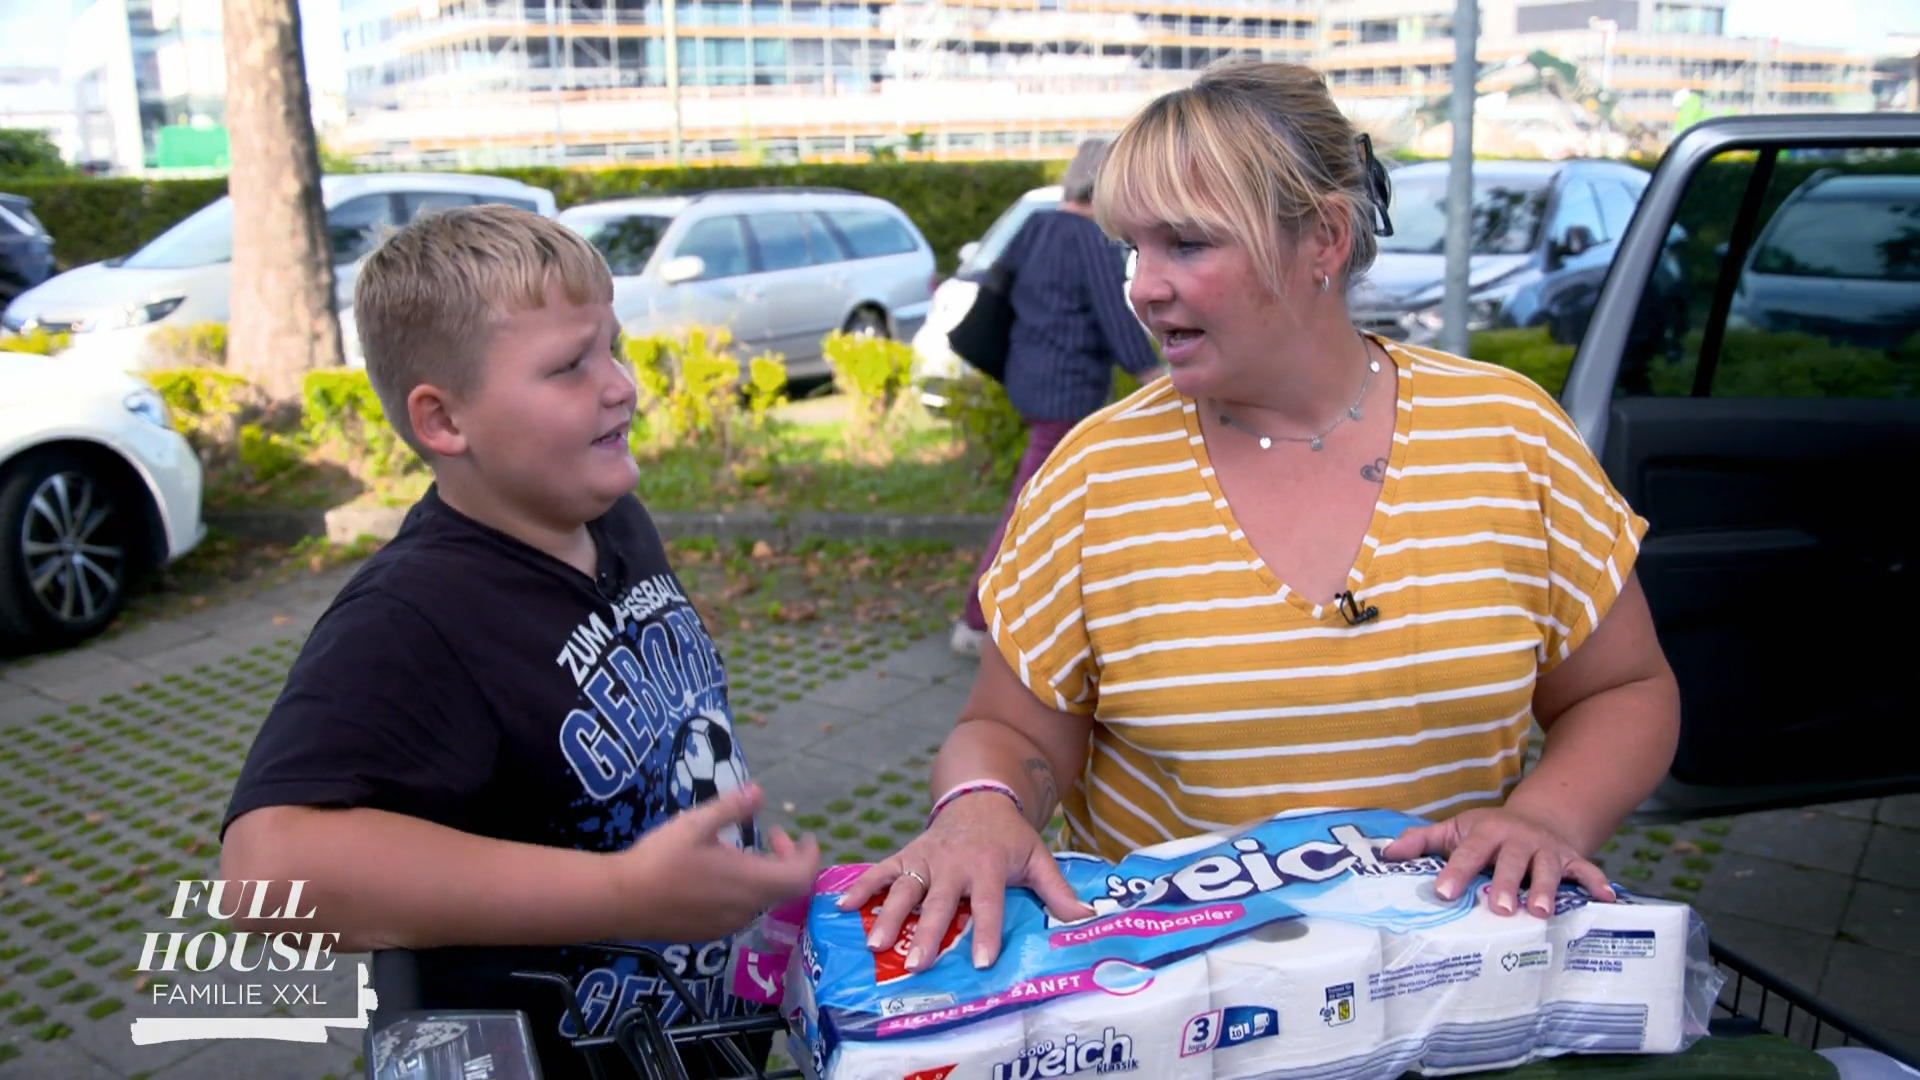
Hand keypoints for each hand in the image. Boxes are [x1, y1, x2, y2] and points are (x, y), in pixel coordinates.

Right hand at [613, 783, 819, 941]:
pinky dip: (745, 890)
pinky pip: (740, 911)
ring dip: (764, 875)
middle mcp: (746, 909)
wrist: (619, 901)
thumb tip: (760, 791)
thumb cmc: (660, 859)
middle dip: (786, 860)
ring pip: (762, 900)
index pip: (802, 877)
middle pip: (785, 889)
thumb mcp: (696, 823)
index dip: (810, 856)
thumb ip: (732, 807)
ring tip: (742, 851)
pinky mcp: (707, 934)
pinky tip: (718, 875)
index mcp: (751, 882)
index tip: (803, 836)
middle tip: (773, 836)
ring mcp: (727, 925)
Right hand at [835, 793, 1093, 971]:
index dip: (985, 933)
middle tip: (916, 964)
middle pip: (940, 903)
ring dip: (888, 916)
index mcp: (989, 868)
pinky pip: (880, 871)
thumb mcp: (1038, 858)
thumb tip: (1088, 921)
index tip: (979, 962)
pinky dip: (861, 887)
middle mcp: (955, 864)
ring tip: (874, 944)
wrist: (980, 795)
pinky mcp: (907, 854)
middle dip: (928, 934)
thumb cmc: (1010, 838)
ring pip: (905, 890)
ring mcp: (927, 859)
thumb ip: (1058, 892)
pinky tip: (840, 907)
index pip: (989, 905)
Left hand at [1382, 807, 1613, 916]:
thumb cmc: (1488, 833)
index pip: (1467, 852)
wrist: (1538, 818)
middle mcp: (1518, 839)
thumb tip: (1385, 854)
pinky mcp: (1572, 858)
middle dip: (1505, 883)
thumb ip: (1422, 842)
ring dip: (1545, 888)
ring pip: (1547, 868)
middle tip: (1499, 909)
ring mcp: (1547, 849)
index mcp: (1486, 832)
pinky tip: (1606, 899)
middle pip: (1510, 861)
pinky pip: (1587, 870)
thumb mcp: (1455, 830)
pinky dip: (1596, 883)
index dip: (1455, 871)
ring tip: (1541, 913)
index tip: (1443, 893)